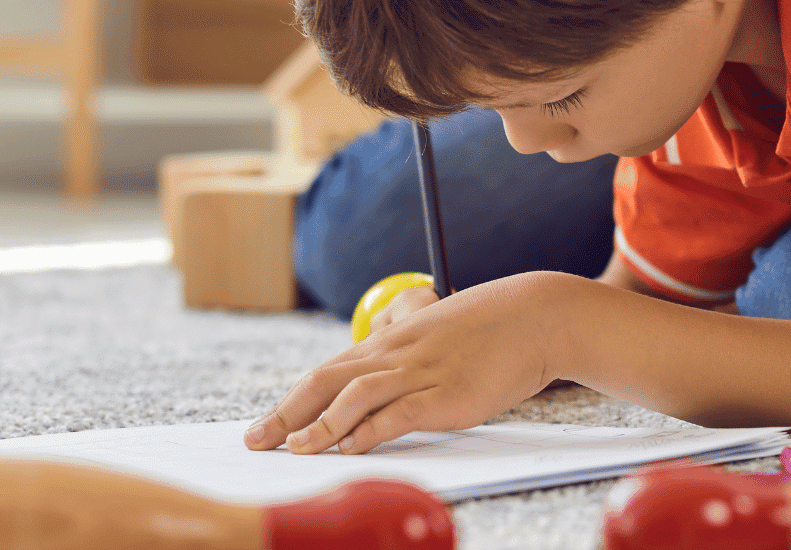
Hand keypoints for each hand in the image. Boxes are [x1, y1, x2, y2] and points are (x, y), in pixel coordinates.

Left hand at [245, 272, 576, 454]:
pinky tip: (352, 447)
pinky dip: (371, 430)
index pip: (327, 372)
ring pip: (356, 396)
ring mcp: (422, 373)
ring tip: (294, 449)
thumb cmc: (490, 329)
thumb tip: (382, 373)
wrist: (536, 317)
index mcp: (390, 342)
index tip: (264, 426)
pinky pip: (400, 412)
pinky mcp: (448, 394)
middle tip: (254, 440)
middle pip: (327, 381)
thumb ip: (405, 352)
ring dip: (320, 424)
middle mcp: (397, 355)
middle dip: (286, 413)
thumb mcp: (436, 335)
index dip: (291, 401)